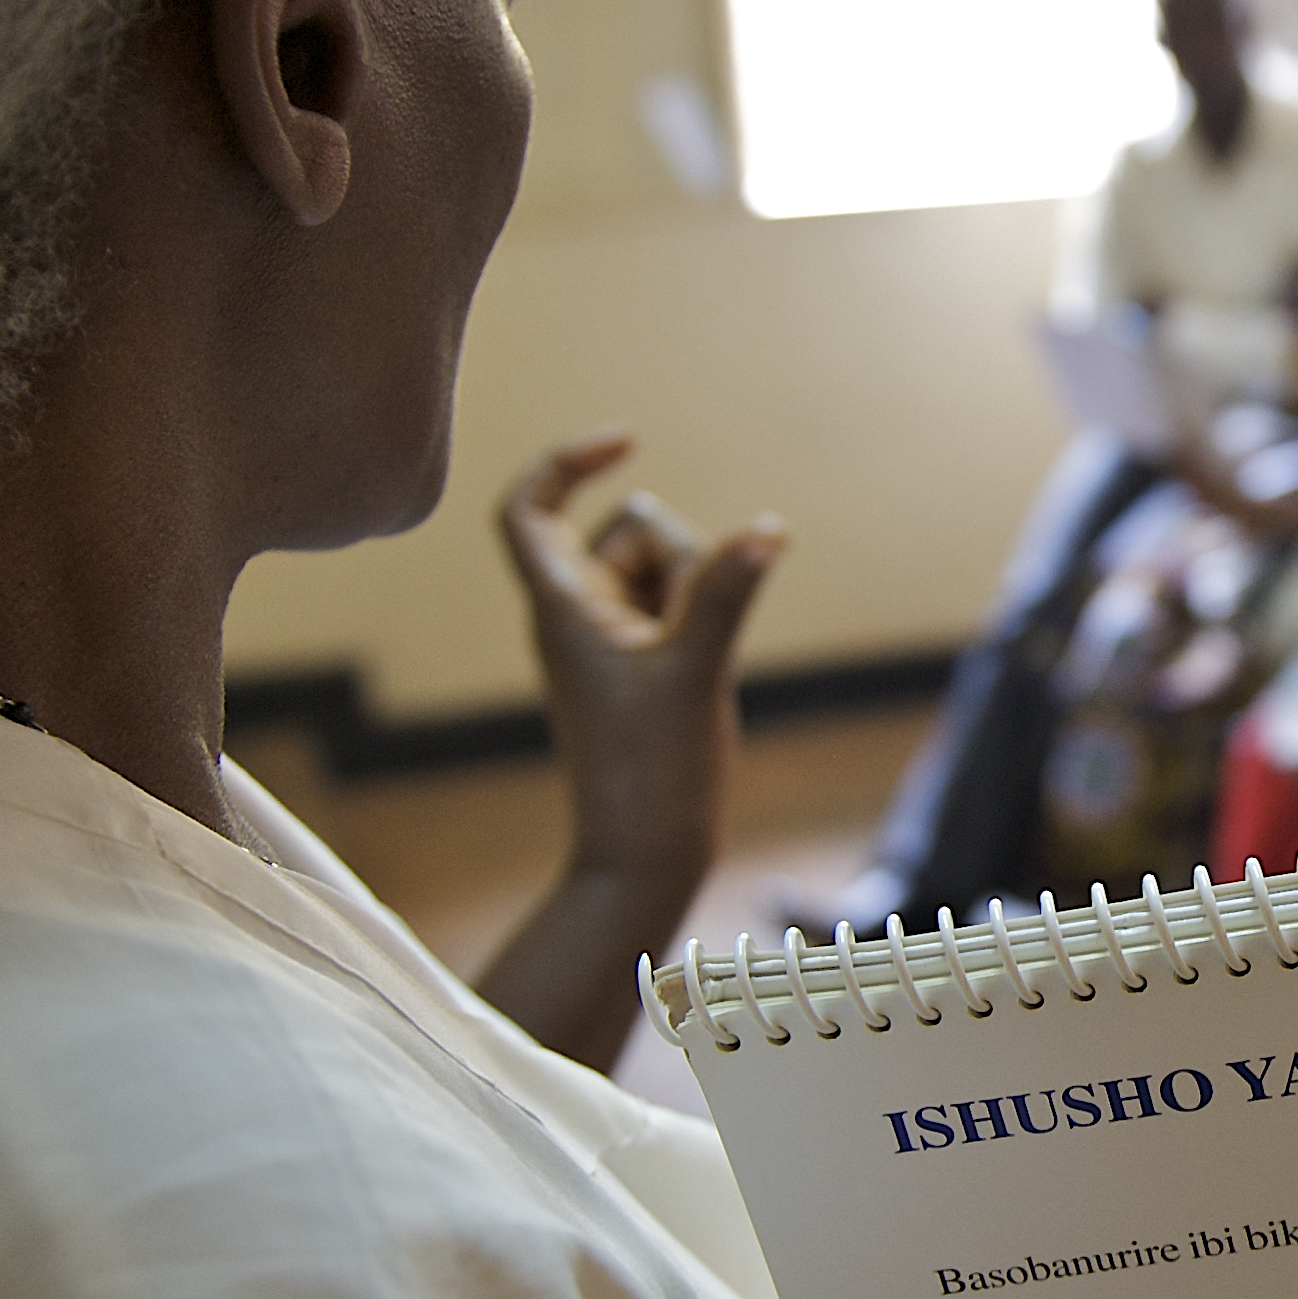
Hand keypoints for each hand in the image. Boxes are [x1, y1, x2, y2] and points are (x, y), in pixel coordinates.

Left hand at [493, 429, 779, 929]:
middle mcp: (577, 615)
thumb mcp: (694, 674)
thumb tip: (770, 527)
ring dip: (692, 590)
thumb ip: (725, 594)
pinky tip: (703, 667)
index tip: (627, 442)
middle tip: (678, 633)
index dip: (564, 463)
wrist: (645, 856)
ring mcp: (613, 640)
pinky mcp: (644, 664)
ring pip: (663, 566)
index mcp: (561, 610)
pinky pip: (678, 605)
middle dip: (673, 555)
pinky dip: (699, 614)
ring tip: (689, 663)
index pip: (527, 510)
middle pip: (628, 529)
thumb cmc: (650, 775)